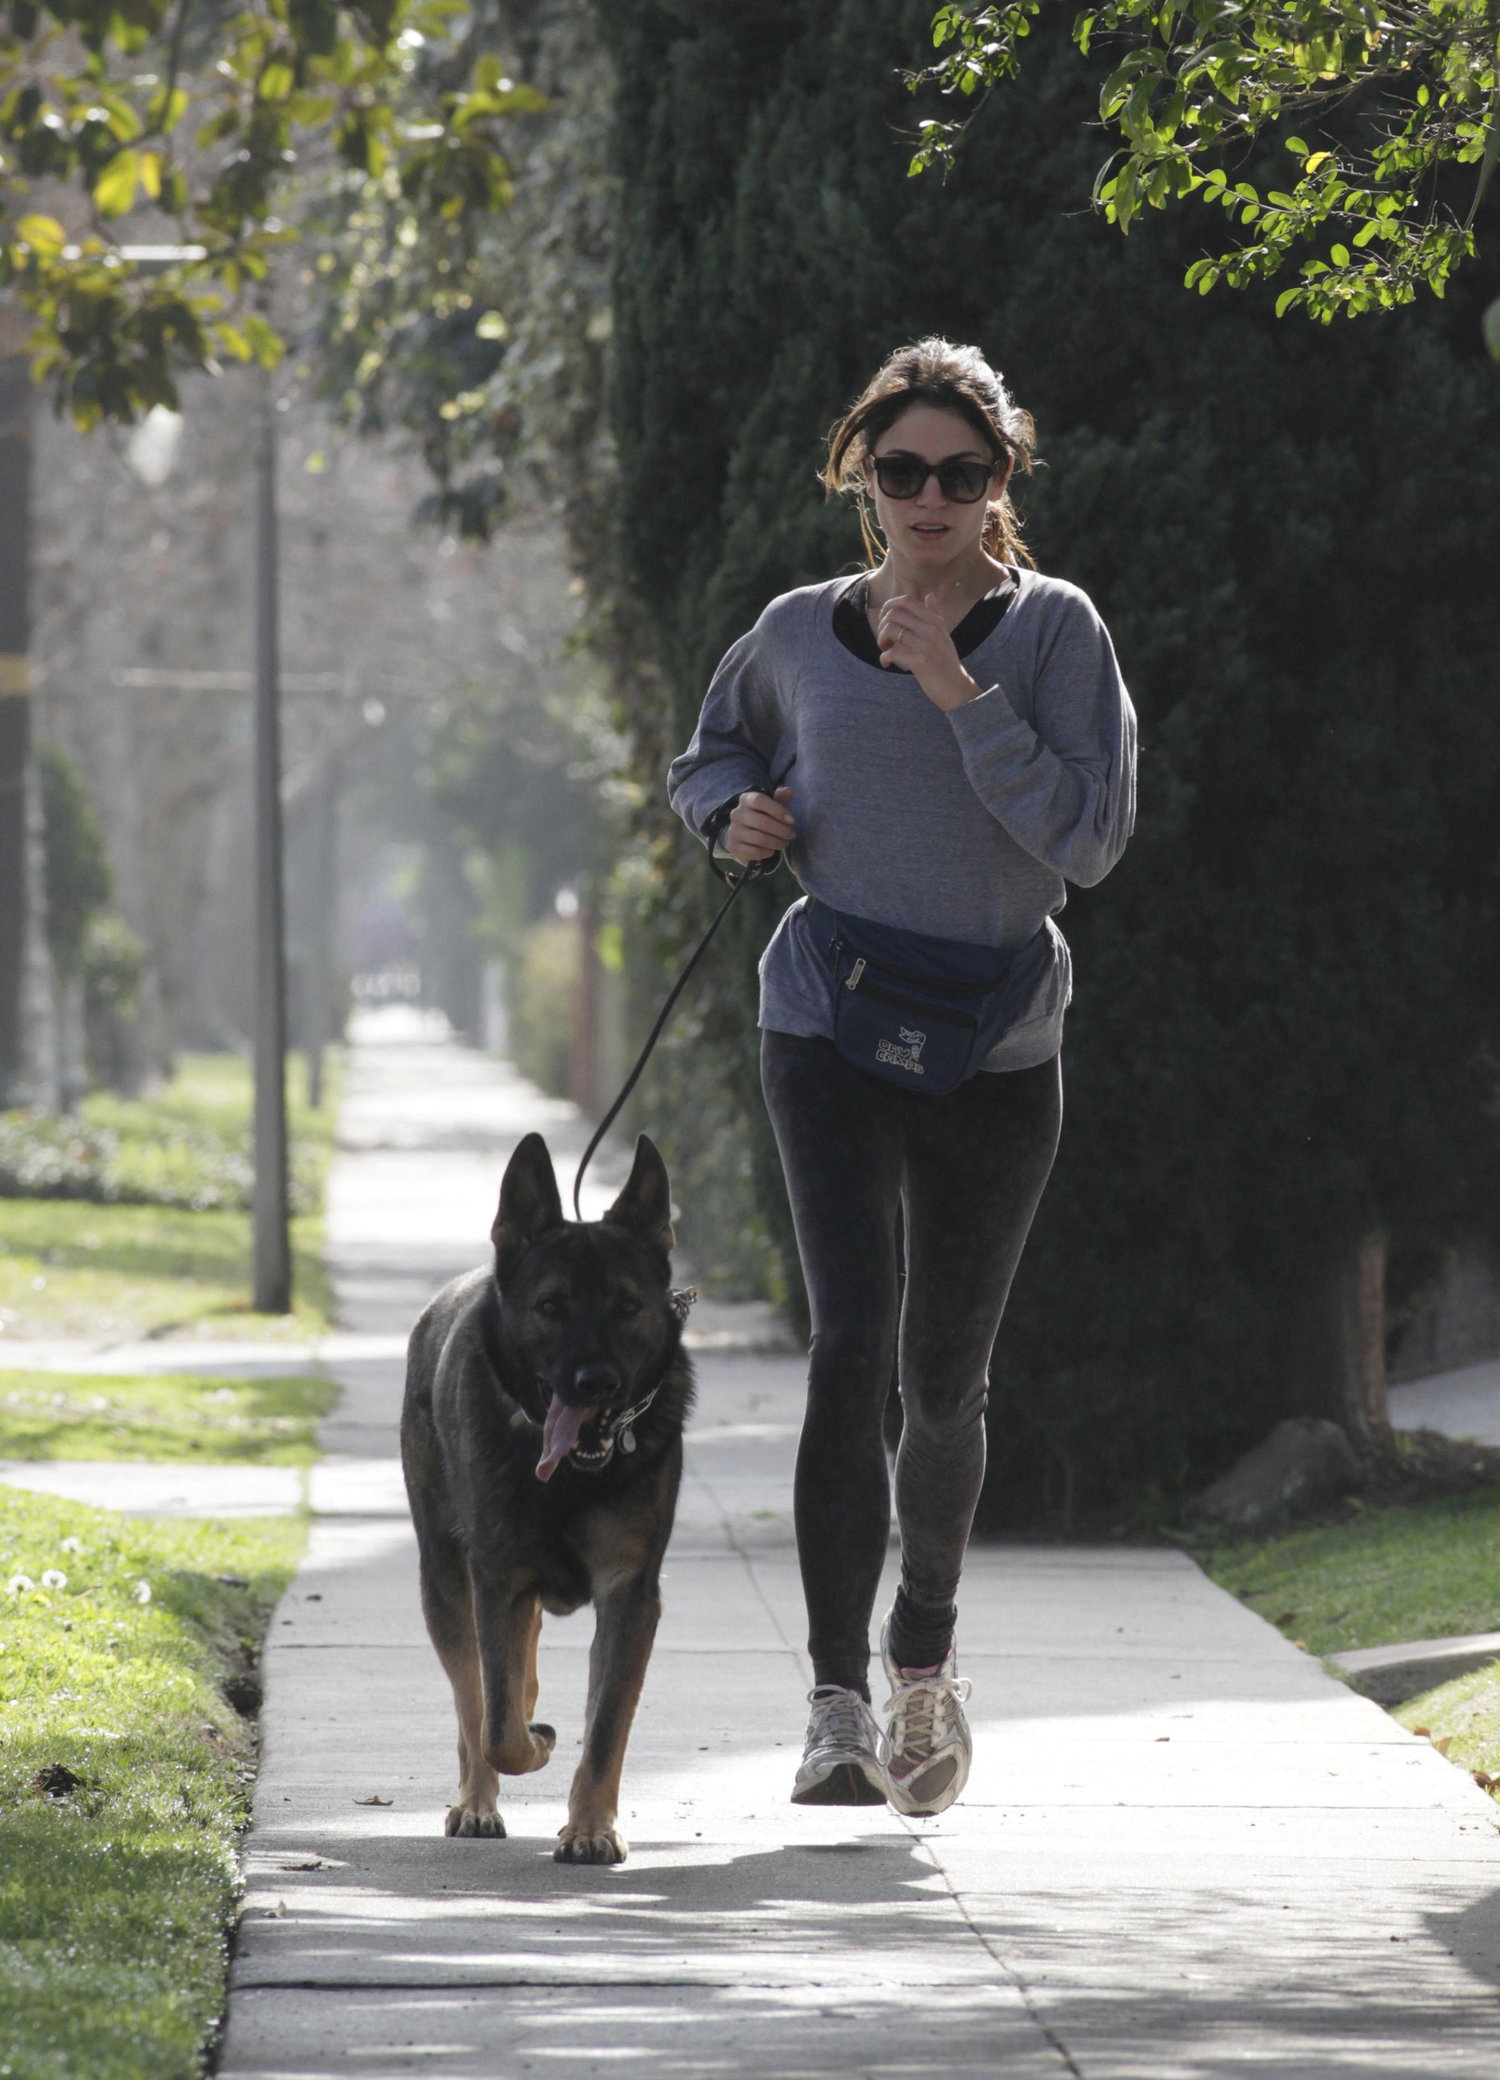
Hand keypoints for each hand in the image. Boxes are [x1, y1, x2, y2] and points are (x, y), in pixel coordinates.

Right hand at [723, 786, 794, 863]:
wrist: (745, 837)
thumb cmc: (764, 818)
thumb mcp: (773, 807)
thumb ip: (781, 799)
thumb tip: (788, 790)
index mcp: (746, 799)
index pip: (759, 800)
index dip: (778, 810)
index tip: (792, 820)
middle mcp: (736, 814)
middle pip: (762, 822)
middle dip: (782, 830)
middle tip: (791, 835)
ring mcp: (733, 831)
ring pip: (760, 838)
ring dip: (777, 842)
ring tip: (784, 843)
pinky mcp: (733, 847)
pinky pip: (754, 852)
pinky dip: (767, 852)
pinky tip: (772, 850)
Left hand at [876, 592, 980, 711]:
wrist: (956, 688)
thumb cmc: (947, 663)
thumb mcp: (944, 635)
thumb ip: (936, 615)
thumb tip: (929, 595)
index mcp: (935, 621)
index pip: (907, 601)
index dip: (889, 605)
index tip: (884, 618)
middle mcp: (931, 630)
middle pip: (894, 614)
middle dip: (882, 625)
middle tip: (884, 639)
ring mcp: (925, 645)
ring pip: (891, 631)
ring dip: (881, 641)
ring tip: (885, 650)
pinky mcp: (919, 662)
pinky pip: (892, 652)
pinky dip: (884, 658)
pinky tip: (887, 664)